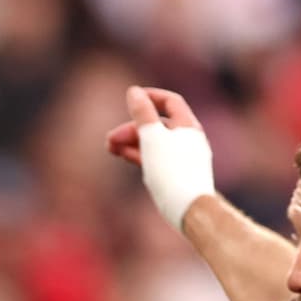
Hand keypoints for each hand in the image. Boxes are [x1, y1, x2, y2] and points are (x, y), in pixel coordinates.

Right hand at [105, 85, 214, 229]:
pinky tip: (128, 157)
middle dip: (132, 129)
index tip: (131, 97)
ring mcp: (185, 158)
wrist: (190, 209)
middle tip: (110, 140)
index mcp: (188, 126)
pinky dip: (142, 155)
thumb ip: (142, 113)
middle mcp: (189, 139)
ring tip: (111, 149)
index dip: (150, 96)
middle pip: (158, 125)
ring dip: (133, 143)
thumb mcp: (152, 138)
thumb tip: (134, 92)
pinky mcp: (179, 175)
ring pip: (156, 143)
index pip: (170, 101)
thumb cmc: (172, 172)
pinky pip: (158, 159)